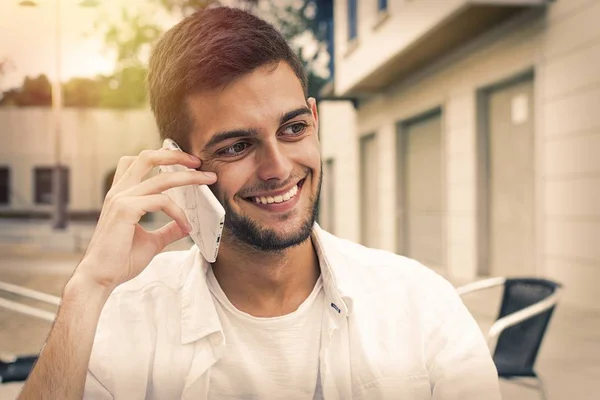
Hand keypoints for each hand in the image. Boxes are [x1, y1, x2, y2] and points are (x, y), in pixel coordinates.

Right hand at [76, 149, 216, 290]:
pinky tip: (186, 225)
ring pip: (161, 178)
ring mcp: (121, 198)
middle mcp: (119, 192)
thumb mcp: (151, 242)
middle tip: (198, 161)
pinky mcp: (126, 209)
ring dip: (189, 177)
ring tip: (207, 180)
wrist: (99, 278)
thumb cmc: (119, 261)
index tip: (186, 163)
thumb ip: (168, 231)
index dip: (163, 157)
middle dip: (176, 155)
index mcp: (121, 195)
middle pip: (148, 157)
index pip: (139, 163)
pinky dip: (178, 212)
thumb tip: (186, 225)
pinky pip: (162, 201)